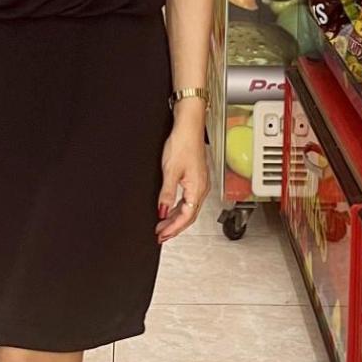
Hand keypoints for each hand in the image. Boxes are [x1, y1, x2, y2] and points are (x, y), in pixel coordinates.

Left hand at [155, 118, 208, 241]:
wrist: (189, 126)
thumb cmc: (182, 143)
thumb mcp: (170, 171)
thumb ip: (166, 194)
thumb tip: (162, 212)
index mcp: (197, 189)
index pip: (186, 217)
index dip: (173, 229)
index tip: (161, 235)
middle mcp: (201, 189)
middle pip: (189, 216)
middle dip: (174, 227)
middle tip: (160, 235)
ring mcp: (200, 184)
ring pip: (189, 209)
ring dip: (176, 219)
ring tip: (163, 225)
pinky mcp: (196, 178)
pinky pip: (189, 200)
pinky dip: (179, 208)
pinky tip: (171, 209)